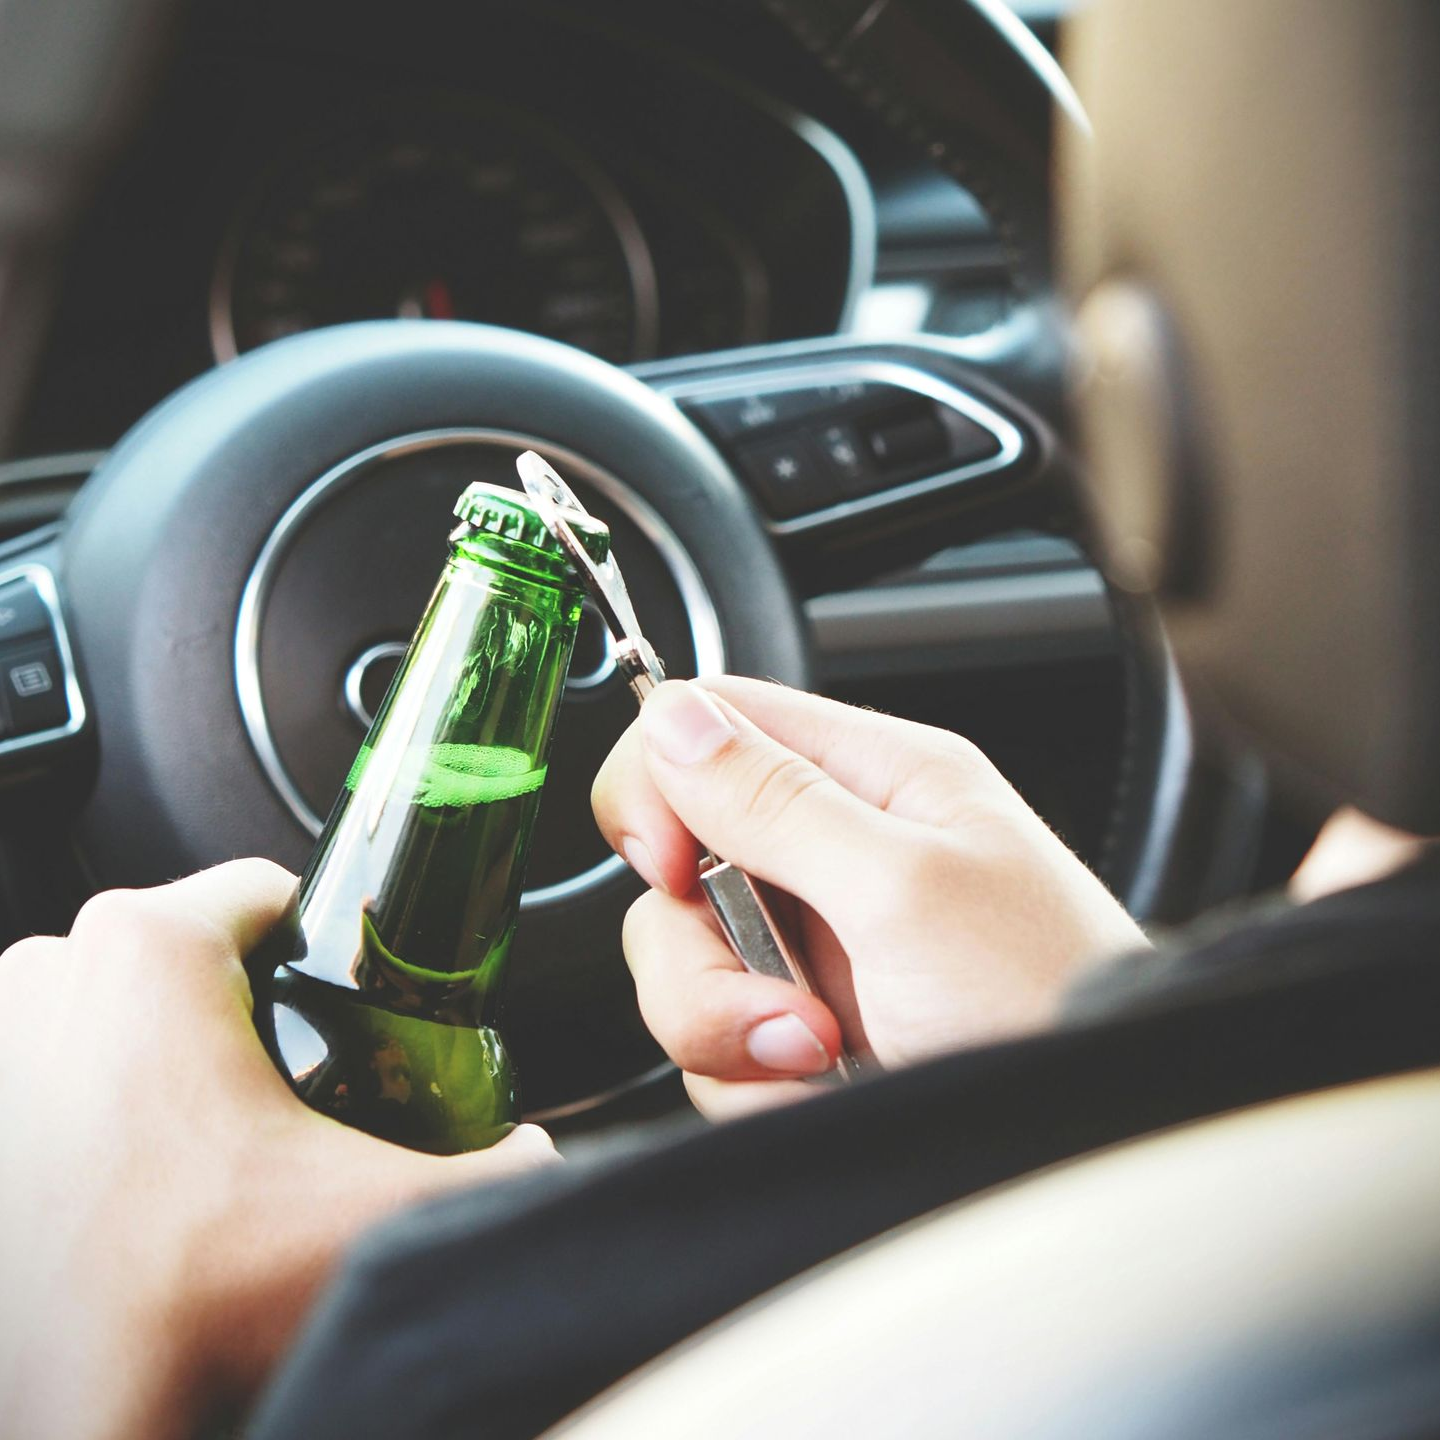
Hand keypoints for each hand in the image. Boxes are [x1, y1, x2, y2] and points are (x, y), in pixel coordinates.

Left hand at [0, 860, 556, 1439]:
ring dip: (174, 1052)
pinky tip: (145, 1172)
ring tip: (221, 1139)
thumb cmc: (186, 1303)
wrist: (74, 1410)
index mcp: (147, 947)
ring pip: (123, 1006)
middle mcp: (51, 970)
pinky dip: (104, 1096)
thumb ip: (505, 1170)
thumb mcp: (386, 1215)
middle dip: (251, 1007)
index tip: (352, 1004)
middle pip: (196, 950)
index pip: (271, 891)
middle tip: (298, 1089)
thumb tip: (541, 1156)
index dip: (331, 945)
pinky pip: (64, 1060)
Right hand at [592, 678, 1147, 1118]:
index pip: (713, 723)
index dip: (661, 787)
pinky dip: (753, 1079)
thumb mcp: (906, 890)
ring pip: (686, 962)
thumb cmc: (1048, 1000)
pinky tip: (825, 1086)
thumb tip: (674, 718)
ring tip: (822, 1054)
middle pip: (679, 864)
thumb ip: (778, 801)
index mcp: (876, 778)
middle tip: (785, 1003)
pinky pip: (714, 1043)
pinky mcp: (804, 1027)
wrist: (1088, 1139)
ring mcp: (817, 945)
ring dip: (730, 1029)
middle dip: (704, 953)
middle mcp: (836, 852)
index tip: (670, 868)